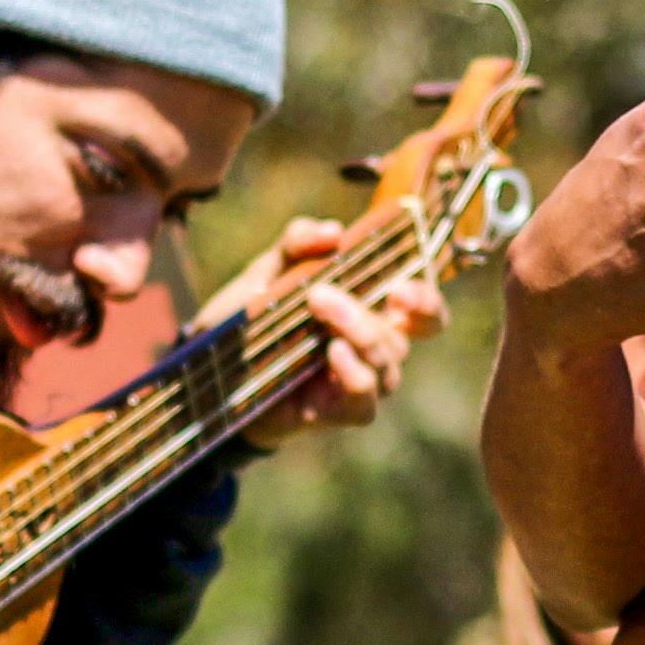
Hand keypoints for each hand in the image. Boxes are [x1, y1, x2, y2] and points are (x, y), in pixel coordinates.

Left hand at [218, 216, 442, 449]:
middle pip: (403, 334)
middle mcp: (375, 347)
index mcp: (372, 310)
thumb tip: (334, 232)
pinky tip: (331, 353)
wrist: (218, 369)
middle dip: (374, 311)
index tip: (402, 287)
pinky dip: (354, 374)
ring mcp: (361, 380)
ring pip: (386, 362)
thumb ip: (298, 243)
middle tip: (327, 292)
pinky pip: (366, 399)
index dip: (426, 301)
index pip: (424, 311)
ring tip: (316, 306)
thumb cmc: (257, 316)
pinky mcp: (341, 411)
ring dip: (358, 330)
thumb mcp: (270, 270)